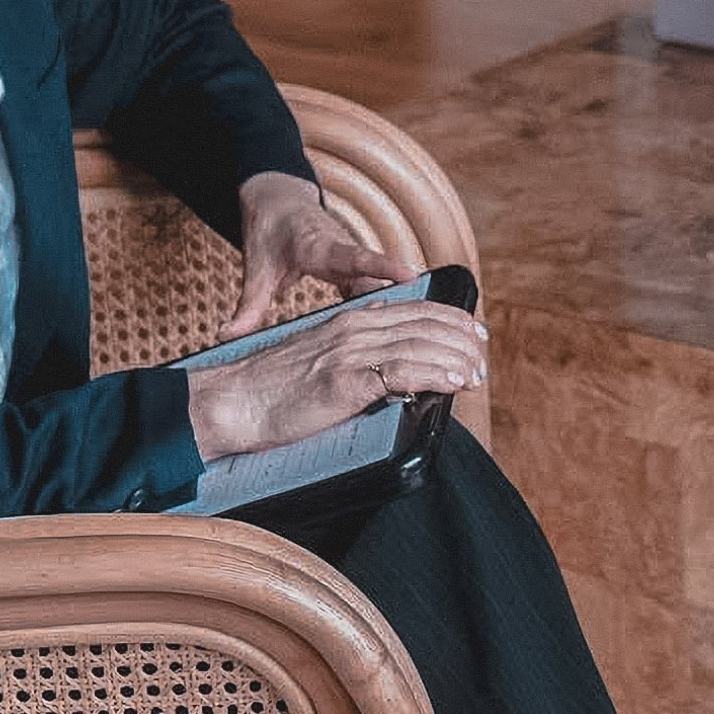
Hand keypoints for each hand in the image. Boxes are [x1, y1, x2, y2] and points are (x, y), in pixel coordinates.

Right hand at [185, 297, 490, 461]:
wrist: (231, 403)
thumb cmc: (272, 392)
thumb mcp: (320, 360)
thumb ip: (354, 353)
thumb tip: (389, 361)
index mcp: (350, 321)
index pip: (415, 311)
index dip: (452, 321)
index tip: (475, 336)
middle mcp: (354, 328)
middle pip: (426, 323)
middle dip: (462, 340)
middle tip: (483, 361)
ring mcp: (349, 352)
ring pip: (420, 344)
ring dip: (456, 360)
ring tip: (476, 375)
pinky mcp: (344, 380)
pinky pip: (401, 370)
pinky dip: (434, 374)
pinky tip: (453, 382)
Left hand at [227, 170, 408, 337]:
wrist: (278, 204)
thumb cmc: (270, 231)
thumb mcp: (256, 269)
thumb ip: (248, 306)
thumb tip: (226, 336)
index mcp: (321, 247)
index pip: (357, 257)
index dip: (384, 267)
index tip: (411, 275)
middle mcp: (344, 251)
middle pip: (377, 277)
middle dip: (400, 297)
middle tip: (428, 319)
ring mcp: (352, 261)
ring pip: (379, 285)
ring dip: (396, 305)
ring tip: (421, 334)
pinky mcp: (353, 270)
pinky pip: (372, 289)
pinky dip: (383, 308)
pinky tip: (394, 335)